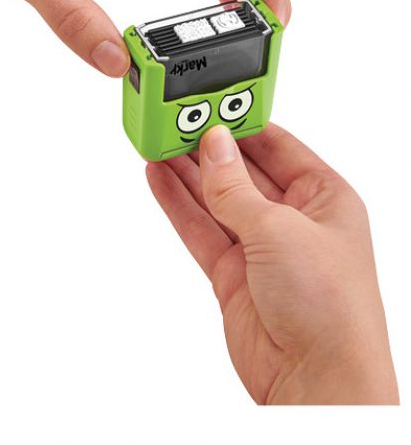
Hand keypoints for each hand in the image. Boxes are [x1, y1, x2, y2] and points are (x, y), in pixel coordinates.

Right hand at [146, 124, 397, 404]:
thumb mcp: (280, 230)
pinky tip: (158, 178)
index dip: (241, 123)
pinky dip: (177, 204)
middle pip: (240, 170)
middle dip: (207, 146)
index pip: (276, 145)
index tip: (208, 102)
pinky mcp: (231, 272)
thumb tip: (213, 144)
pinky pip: (199, 228)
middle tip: (172, 120)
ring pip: (214, 198)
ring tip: (156, 142)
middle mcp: (292, 219)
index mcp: (324, 198)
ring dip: (185, 172)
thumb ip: (236, 187)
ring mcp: (259, 246)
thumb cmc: (330, 309)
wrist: (316, 383)